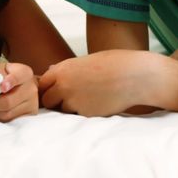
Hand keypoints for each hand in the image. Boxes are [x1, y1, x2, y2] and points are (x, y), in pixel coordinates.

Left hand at [0, 62, 37, 122]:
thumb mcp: (1, 69)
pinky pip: (7, 122)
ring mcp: (31, 105)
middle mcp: (31, 89)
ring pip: (6, 114)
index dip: (10, 82)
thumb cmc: (8, 76)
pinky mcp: (27, 117)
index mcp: (25, 73)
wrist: (23, 86)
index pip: (19, 77)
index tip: (1, 87)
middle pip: (8, 101)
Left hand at [39, 50, 157, 116]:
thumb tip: (49, 72)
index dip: (49, 88)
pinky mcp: (85, 115)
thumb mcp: (86, 60)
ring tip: (91, 98)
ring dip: (71, 108)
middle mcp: (64, 85)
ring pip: (63, 110)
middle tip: (72, 97)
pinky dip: (85, 113)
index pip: (42, 84)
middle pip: (47, 101)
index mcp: (63, 69)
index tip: (57, 89)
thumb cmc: (114, 64)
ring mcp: (74, 101)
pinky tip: (99, 103)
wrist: (135, 76)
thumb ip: (66, 69)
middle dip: (56, 101)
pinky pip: (78, 117)